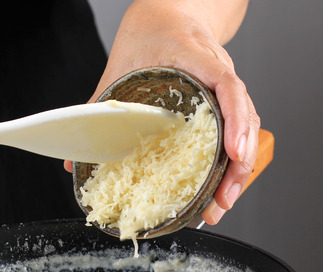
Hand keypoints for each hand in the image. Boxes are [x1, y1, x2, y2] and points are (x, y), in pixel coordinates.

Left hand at [71, 0, 258, 224]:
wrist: (169, 14)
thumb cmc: (148, 33)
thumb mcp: (119, 66)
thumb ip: (98, 109)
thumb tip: (75, 161)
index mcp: (195, 56)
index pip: (226, 85)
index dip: (234, 120)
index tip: (232, 152)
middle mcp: (219, 70)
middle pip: (244, 116)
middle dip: (239, 162)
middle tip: (224, 197)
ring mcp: (226, 86)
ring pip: (246, 127)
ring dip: (239, 169)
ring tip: (223, 202)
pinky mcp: (225, 101)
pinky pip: (238, 130)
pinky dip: (233, 160)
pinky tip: (222, 187)